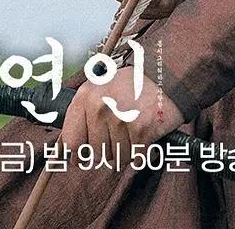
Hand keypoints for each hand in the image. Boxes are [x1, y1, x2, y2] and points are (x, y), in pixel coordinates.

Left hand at [59, 65, 183, 166]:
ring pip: (116, 158)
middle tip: (120, 132)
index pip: (70, 140)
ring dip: (126, 150)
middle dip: (107, 149)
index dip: (75, 154)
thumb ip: (83, 113)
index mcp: (86, 95)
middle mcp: (100, 107)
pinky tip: (145, 134)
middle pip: (95, 153)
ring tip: (133, 129)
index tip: (79, 158)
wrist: (166, 76)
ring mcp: (120, 119)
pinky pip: (135, 158)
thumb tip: (69, 152)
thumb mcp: (101, 87)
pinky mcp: (141, 130)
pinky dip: (142, 152)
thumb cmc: (132, 84)